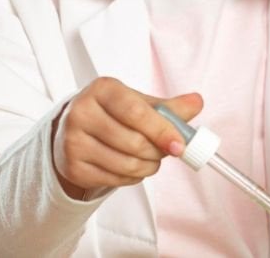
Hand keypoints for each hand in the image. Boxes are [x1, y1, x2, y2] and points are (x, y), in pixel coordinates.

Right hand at [51, 77, 202, 199]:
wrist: (76, 129)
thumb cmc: (114, 113)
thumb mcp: (140, 103)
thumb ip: (170, 106)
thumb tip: (197, 103)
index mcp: (102, 90)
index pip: (136, 112)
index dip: (161, 130)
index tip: (180, 144)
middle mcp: (81, 113)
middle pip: (133, 142)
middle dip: (158, 152)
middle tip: (167, 151)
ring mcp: (73, 142)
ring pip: (126, 164)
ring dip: (149, 167)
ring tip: (151, 159)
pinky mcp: (72, 168)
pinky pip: (115, 180)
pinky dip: (133, 177)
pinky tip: (132, 166)